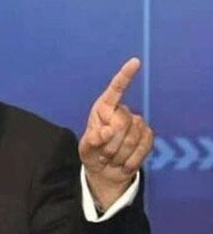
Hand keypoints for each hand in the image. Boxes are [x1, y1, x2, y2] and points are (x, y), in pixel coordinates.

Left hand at [78, 58, 153, 210]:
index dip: (125, 76)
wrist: (106, 171)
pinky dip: (130, 160)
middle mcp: (122, 112)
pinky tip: (123, 163)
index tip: (135, 62)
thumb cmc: (93, 154)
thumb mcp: (85, 149)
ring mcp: (138, 123)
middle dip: (111, 143)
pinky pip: (143, 147)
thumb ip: (92, 140)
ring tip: (111, 158)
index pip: (116, 90)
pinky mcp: (148, 136)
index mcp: (104, 108)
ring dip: (119, 154)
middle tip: (103, 154)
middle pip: (122, 123)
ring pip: (133, 138)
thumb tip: (106, 131)